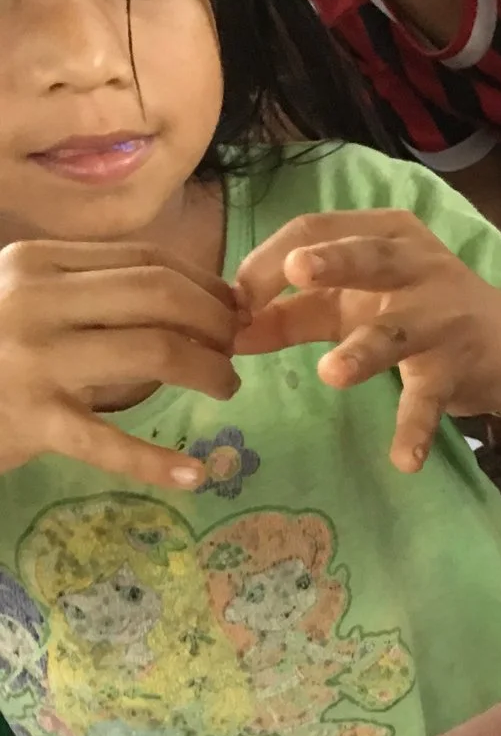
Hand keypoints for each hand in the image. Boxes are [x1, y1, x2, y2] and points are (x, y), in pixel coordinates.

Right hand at [0, 241, 239, 487]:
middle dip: (216, 321)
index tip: (232, 310)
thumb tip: (207, 298)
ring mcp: (31, 359)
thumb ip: (99, 291)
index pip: (147, 260)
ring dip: (210, 370)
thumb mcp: (31, 300)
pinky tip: (195, 475)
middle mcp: (33, 300)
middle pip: (161, 296)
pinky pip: (111, 443)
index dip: (205, 285)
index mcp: (36, 263)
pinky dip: (159, 463)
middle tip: (234, 348)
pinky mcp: (32, 420)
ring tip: (225, 386)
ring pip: (155, 351)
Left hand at [231, 210, 500, 472]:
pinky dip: (416, 428)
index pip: (316, 228)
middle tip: (295, 273)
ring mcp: (442, 315)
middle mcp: (417, 264)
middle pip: (366, 256)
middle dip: (331, 264)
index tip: (234, 303)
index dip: (268, 262)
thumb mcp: (355, 305)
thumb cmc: (419, 315)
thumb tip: (224, 333)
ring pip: (397, 329)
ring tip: (332, 374)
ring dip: (364, 350)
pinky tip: (404, 460)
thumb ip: (292, 315)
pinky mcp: (459, 365)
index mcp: (382, 234)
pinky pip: (430, 398)